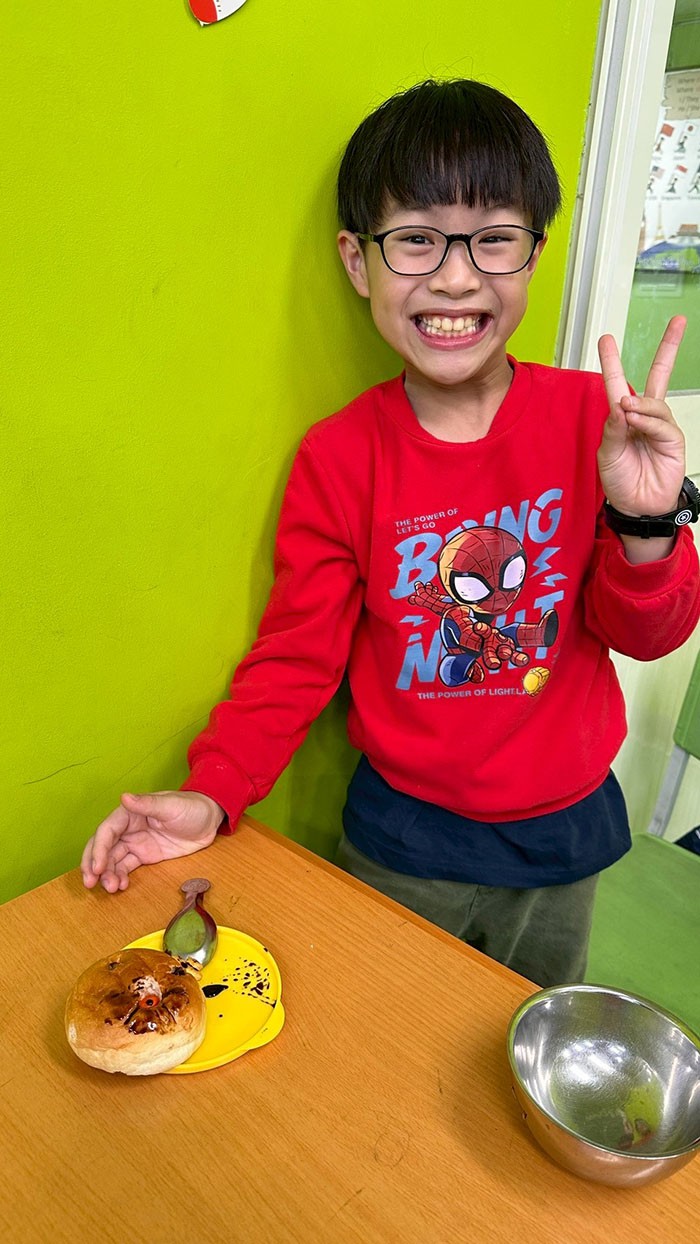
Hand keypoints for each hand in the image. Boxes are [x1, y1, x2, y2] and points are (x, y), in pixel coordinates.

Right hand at [81, 790, 224, 892]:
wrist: (210, 820)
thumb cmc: (190, 807)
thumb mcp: (170, 805)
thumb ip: (147, 804)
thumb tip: (124, 797)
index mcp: (130, 812)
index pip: (107, 831)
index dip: (98, 849)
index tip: (97, 867)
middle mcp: (128, 828)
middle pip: (103, 846)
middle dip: (93, 864)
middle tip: (90, 883)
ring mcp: (135, 843)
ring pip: (112, 860)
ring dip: (107, 874)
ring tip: (111, 888)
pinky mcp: (145, 856)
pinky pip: (126, 867)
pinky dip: (120, 877)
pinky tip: (121, 886)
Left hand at [597, 315, 686, 516]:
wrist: (637, 507)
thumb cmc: (621, 481)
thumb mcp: (607, 454)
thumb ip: (613, 429)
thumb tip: (623, 404)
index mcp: (623, 418)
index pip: (618, 383)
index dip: (613, 361)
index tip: (607, 338)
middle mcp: (644, 417)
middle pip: (658, 376)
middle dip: (669, 349)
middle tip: (678, 322)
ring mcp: (661, 427)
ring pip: (654, 403)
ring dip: (640, 405)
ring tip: (627, 412)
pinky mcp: (673, 440)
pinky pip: (661, 423)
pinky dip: (648, 420)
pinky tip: (636, 422)